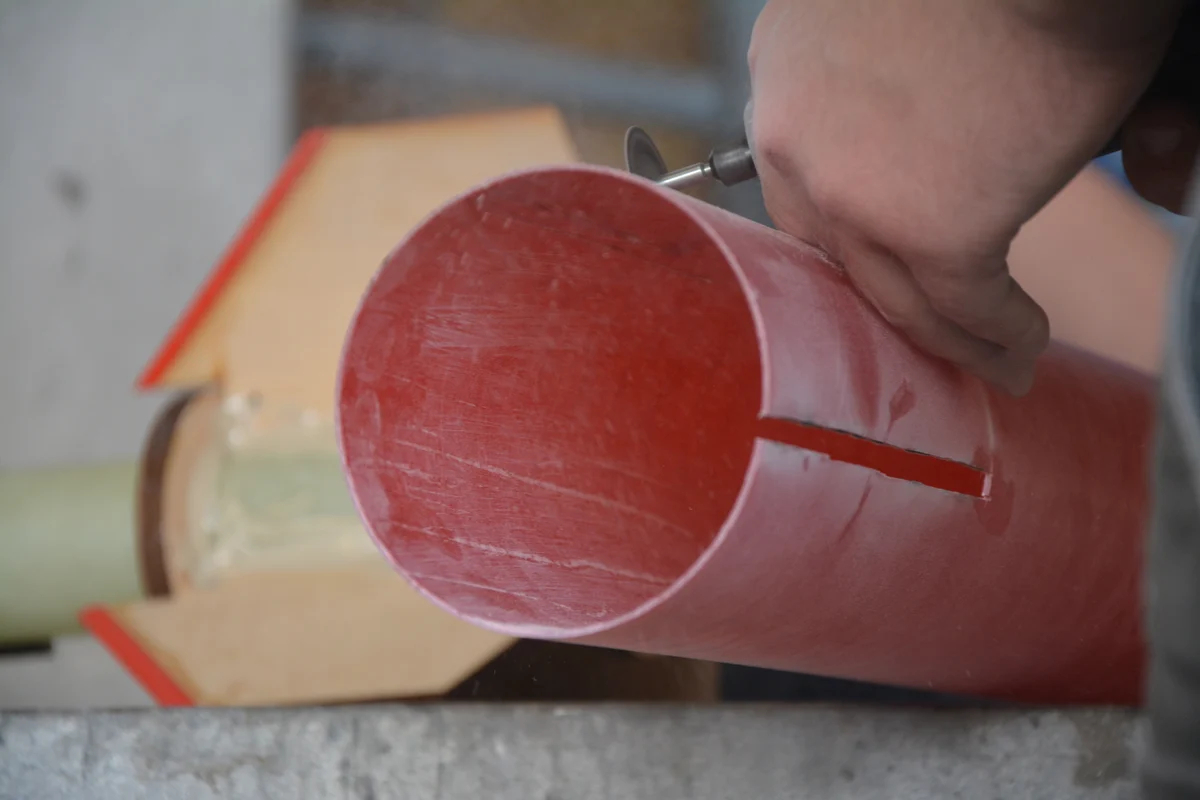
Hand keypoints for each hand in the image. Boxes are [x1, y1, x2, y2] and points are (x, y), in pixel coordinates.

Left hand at [748, 0, 1181, 393]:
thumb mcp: (878, 28)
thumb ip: (870, 101)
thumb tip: (920, 158)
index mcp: (780, 77)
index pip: (797, 189)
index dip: (844, 243)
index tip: (875, 274)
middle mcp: (795, 140)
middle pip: (835, 253)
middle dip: (884, 304)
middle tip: (924, 337)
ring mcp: (854, 193)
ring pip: (895, 296)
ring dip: (949, 339)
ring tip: (992, 362)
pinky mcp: (931, 229)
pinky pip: (965, 308)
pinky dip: (1001, 335)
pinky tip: (1024, 344)